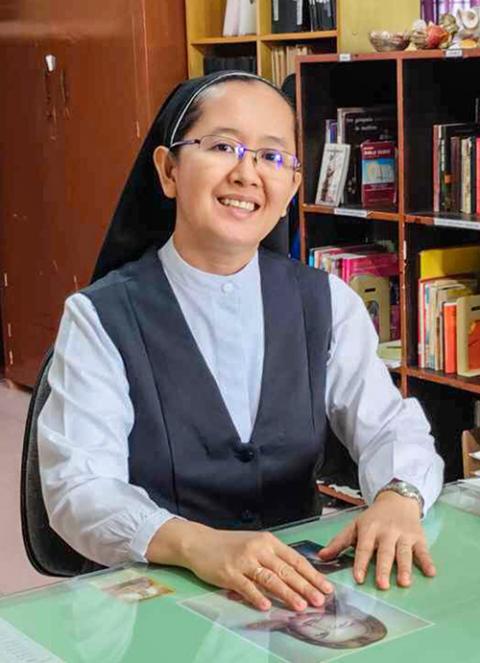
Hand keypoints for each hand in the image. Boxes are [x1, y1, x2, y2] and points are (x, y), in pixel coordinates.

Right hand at [153, 520, 332, 610]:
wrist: (200, 542)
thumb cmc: (230, 544)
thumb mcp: (255, 543)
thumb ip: (273, 557)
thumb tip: (298, 575)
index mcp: (268, 541)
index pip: (295, 559)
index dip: (311, 574)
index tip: (326, 587)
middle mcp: (258, 549)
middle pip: (286, 570)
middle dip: (305, 586)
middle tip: (320, 601)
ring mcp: (244, 560)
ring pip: (270, 579)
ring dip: (287, 593)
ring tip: (301, 606)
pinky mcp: (229, 573)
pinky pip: (246, 586)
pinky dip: (257, 597)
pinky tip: (266, 606)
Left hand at [318, 491, 435, 589]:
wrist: (397, 499)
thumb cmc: (373, 518)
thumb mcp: (355, 526)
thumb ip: (339, 542)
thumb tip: (321, 556)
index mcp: (369, 529)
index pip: (364, 548)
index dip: (361, 563)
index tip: (358, 578)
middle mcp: (387, 532)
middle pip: (385, 552)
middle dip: (383, 569)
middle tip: (382, 585)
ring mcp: (404, 534)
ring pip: (404, 552)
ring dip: (405, 568)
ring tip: (404, 582)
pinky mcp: (418, 537)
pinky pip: (423, 550)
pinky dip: (427, 561)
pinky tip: (431, 573)